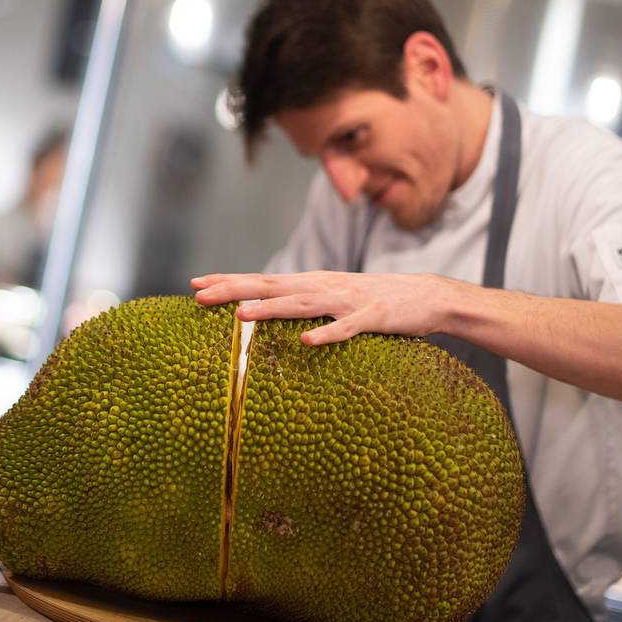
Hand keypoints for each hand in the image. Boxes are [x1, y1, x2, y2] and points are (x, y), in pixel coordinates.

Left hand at [190, 270, 460, 345]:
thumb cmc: (373, 301)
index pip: (262, 279)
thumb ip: (302, 303)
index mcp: (311, 283)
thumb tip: (267, 310)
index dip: (229, 280)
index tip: (195, 283)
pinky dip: (327, 334)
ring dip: (270, 309)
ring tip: (240, 315)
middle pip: (272, 286)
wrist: (427, 295)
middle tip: (199, 294)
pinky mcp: (372, 317)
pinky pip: (346, 328)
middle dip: (234, 289)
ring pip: (302, 304)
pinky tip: (306, 342)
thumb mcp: (331, 299)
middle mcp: (324, 286)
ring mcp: (347, 300)